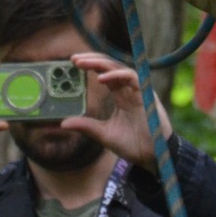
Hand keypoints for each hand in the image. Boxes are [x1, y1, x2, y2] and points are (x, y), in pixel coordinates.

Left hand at [59, 52, 171, 173]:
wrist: (153, 157)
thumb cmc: (133, 144)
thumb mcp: (103, 134)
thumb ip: (86, 126)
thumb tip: (63, 124)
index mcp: (120, 95)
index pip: (104, 73)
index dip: (90, 65)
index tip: (72, 63)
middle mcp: (129, 89)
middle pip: (110, 66)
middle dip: (92, 59)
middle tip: (73, 59)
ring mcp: (138, 90)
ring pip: (119, 67)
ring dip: (100, 63)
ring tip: (82, 63)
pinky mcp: (146, 95)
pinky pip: (132, 78)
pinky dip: (117, 75)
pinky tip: (102, 78)